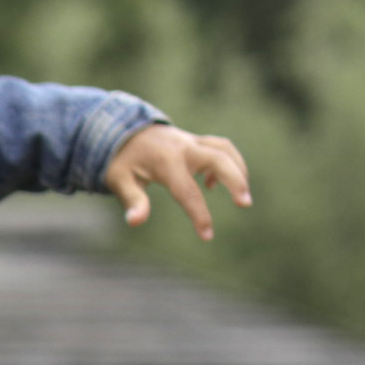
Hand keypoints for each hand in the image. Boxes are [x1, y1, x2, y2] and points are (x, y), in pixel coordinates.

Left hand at [102, 124, 250, 240]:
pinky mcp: (196, 141)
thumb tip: (135, 222)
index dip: (199, 215)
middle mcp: (183, 147)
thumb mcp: (118, 180)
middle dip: (235, 180)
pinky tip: (212, 184)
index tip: (208, 236)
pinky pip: (221, 148)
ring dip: (239, 170)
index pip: (187, 191)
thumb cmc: (121, 160)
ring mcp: (192, 141)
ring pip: (225, 150)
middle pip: (219, 158)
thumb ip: (132, 201)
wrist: (121, 128)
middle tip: (245, 204)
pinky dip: (228, 163)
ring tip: (243, 196)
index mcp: (165, 161)